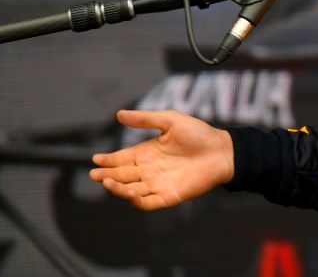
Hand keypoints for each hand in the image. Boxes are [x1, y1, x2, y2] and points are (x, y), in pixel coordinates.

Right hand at [89, 109, 233, 210]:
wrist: (222, 150)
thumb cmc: (199, 133)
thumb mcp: (170, 120)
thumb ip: (145, 119)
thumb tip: (119, 114)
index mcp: (147, 152)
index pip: (122, 159)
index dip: (108, 160)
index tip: (95, 159)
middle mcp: (150, 169)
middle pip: (122, 175)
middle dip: (107, 175)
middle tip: (95, 174)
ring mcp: (158, 184)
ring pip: (131, 190)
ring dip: (118, 188)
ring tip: (108, 181)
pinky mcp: (168, 196)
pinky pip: (147, 202)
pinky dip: (136, 200)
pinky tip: (129, 193)